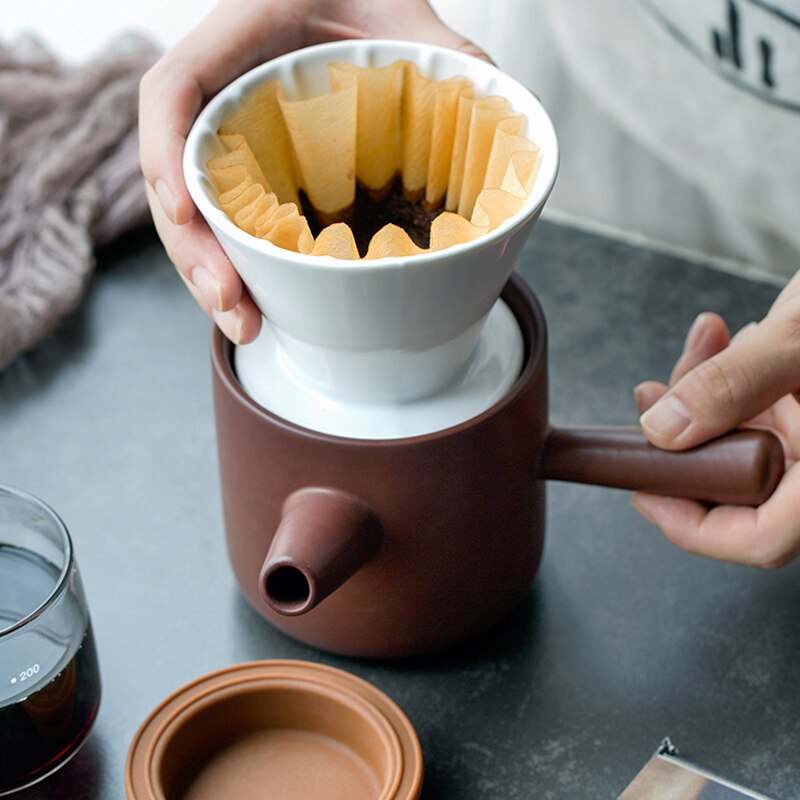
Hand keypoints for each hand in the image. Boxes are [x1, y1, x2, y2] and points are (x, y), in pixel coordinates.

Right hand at [139, 0, 487, 342]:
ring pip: (197, 210)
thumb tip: (505, 126)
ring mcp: (234, 139)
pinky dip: (237, 262)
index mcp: (244, 39)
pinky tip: (258, 302)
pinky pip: (229, 217)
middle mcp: (224, 95)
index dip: (168, 152)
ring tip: (246, 322)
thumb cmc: (378, 3)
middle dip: (196, 248)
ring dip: (210, 272)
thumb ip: (455, 63)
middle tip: (235, 306)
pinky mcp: (254, 172)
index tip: (189, 212)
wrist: (363, 4)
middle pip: (179, 173)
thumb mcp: (415, 22)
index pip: (175, 89)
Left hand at [632, 270, 799, 567]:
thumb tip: (664, 430)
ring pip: (737, 444)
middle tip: (651, 397)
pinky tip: (723, 339)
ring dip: (700, 396)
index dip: (691, 527)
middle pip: (735, 487)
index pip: (762, 539)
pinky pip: (756, 411)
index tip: (645, 492)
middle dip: (682, 440)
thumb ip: (733, 384)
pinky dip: (728, 377)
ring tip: (702, 344)